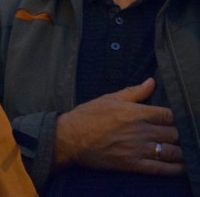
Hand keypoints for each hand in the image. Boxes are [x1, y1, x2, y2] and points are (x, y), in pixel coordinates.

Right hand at [54, 78, 183, 175]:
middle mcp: (140, 130)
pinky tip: (178, 166)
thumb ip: (134, 92)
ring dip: (178, 152)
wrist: (70, 138)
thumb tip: (151, 82)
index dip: (172, 118)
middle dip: (176, 134)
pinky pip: (160, 168)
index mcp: (135, 112)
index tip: (170, 120)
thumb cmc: (87, 116)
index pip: (168, 115)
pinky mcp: (132, 165)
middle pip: (173, 133)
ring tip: (178, 151)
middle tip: (174, 135)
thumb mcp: (109, 99)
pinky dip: (173, 168)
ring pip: (171, 152)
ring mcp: (137, 149)